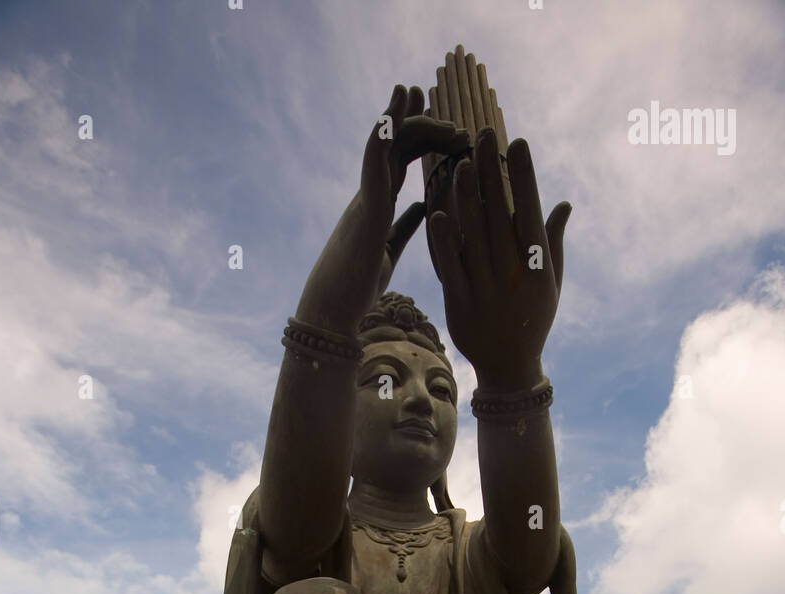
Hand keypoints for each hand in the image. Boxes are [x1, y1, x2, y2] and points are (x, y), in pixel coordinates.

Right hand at [297, 86, 466, 333]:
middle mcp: (370, 195)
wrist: (334, 312)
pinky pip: (372, 164)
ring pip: (383, 146)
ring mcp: (366, 199)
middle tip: (449, 115)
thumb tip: (423, 207)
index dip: (424, 139)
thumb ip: (405, 227)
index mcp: (379, 205)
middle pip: (397, 146)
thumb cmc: (357, 288)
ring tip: (414, 91)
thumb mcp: (390, 252)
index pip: (402, 161)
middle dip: (421, 123)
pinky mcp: (366, 209)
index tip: (451, 128)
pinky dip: (382, 135)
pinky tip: (393, 115)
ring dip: (401, 117)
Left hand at [428, 126, 570, 386]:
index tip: (518, 143)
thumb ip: (552, 242)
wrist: (509, 368)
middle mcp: (512, 275)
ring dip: (466, 198)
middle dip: (491, 173)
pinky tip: (436, 212)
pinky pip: (450, 267)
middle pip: (499, 215)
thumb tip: (563, 203)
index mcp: (537, 267)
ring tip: (461, 162)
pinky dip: (443, 241)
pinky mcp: (460, 303)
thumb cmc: (533, 321)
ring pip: (473, 236)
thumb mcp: (550, 284)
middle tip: (483, 136)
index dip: (524, 177)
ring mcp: (485, 289)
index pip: (530, 212)